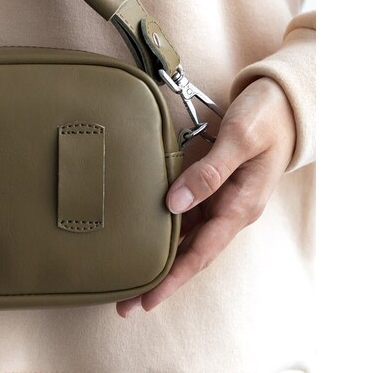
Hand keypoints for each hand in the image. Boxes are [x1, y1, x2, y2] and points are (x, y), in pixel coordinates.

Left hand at [117, 76, 295, 316]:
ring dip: (160, 257)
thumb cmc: (264, 119)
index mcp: (241, 206)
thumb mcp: (240, 140)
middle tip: (124, 302)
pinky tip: (145, 234)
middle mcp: (230, 210)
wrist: (282, 106)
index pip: (201, 252)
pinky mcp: (215, 189)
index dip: (173, 278)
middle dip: (160, 279)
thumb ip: (210, 171)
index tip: (146, 299)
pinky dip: (166, 229)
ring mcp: (223, 201)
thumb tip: (173, 203)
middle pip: (191, 254)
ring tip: (129, 275)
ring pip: (187, 238)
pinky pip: (188, 216)